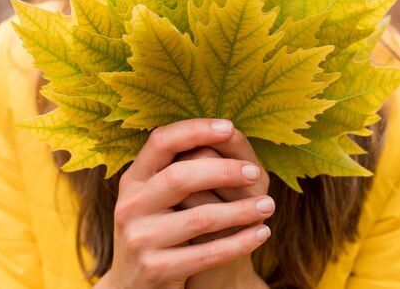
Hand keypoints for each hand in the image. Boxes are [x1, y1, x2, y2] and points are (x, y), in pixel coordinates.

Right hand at [94, 119, 273, 288]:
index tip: (229, 126)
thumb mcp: (155, 196)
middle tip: (256, 172)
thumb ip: (178, 167)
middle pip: (180, 177)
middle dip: (224, 171)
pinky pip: (208, 254)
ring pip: (200, 217)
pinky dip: (240, 242)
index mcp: (133, 179)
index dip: (195, 130)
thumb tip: (227, 132)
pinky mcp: (156, 270)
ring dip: (241, 210)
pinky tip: (261, 233)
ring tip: (268, 205)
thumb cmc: (157, 228)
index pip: (160, 141)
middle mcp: (130, 205)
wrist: (132, 287)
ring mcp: (140, 239)